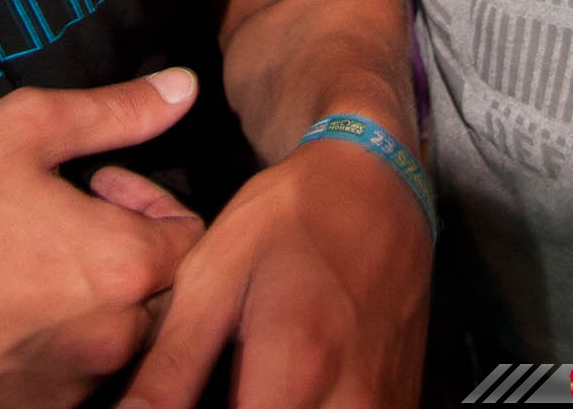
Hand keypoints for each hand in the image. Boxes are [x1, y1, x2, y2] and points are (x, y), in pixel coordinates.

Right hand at [0, 70, 203, 407]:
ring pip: (116, 344)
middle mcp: (107, 341)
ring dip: (96, 302)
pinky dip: (56, 343)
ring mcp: (63, 388)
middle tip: (70, 215)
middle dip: (130, 252)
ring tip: (35, 257)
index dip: (149, 197)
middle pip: (162, 298)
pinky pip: (67, 379)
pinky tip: (5, 302)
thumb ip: (117, 111)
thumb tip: (182, 89)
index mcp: (123, 267)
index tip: (99, 180)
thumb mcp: (28, 126)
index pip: (190, 239)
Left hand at [116, 138, 428, 408]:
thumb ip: (172, 364)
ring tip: (250, 382)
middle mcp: (352, 405)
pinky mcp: (400, 403)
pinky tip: (285, 387)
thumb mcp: (215, 274)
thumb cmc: (291, 218)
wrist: (378, 185)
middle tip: (222, 383)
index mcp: (295, 372)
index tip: (185, 397)